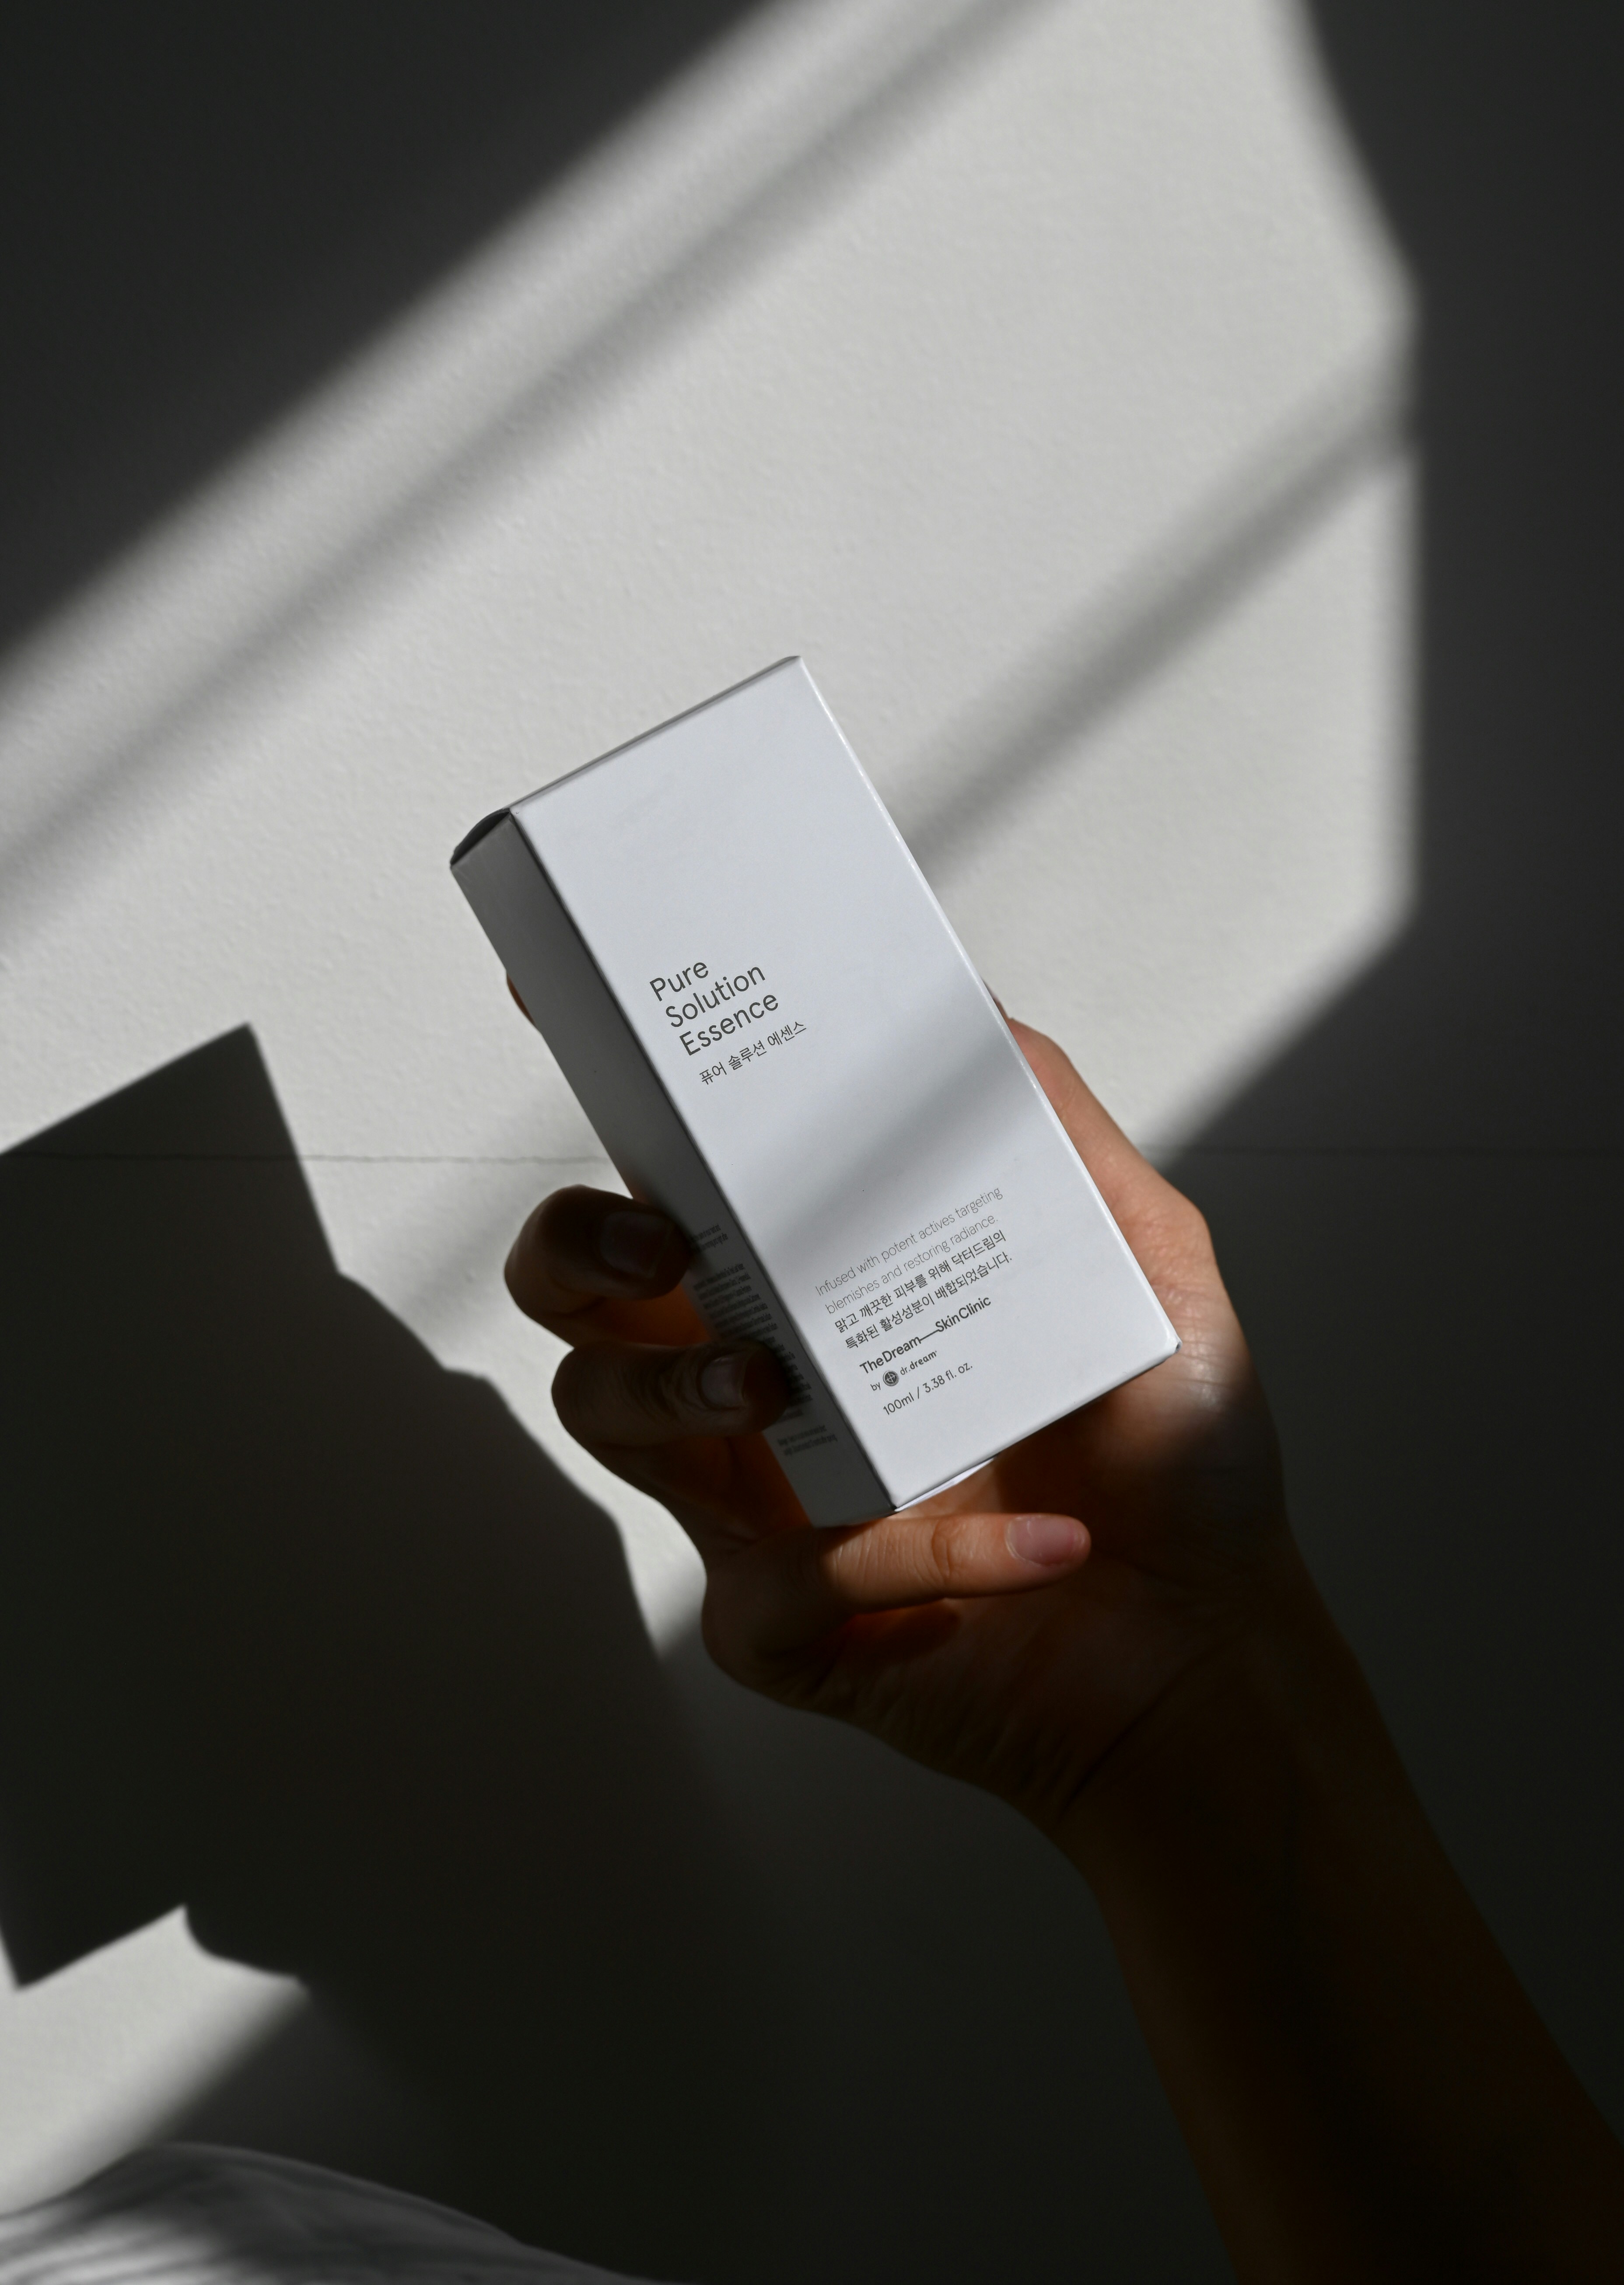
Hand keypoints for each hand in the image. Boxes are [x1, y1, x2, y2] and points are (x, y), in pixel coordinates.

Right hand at [505, 1017, 1299, 1843]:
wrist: (1210, 1640)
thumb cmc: (1170, 1457)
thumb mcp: (1145, 1265)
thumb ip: (1062, 1140)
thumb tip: (984, 1021)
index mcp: (820, 1287)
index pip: (681, 1179)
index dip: (611, 1101)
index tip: (559, 1002)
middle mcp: (761, 1383)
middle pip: (573, 1293)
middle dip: (578, 1245)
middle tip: (665, 1243)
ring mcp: (755, 1506)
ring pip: (607, 1417)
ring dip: (678, 1384)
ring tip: (783, 1383)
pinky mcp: (783, 1627)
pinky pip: (778, 1582)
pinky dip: (906, 1557)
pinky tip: (1034, 1544)